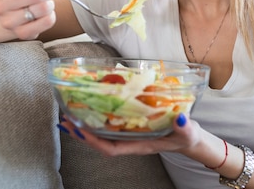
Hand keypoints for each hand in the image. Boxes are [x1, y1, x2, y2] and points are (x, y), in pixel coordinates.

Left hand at [57, 114, 203, 157]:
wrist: (189, 137)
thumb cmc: (187, 137)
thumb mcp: (187, 132)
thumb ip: (184, 127)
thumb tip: (180, 118)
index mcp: (139, 145)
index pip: (111, 148)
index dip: (93, 141)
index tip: (79, 130)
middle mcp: (131, 140)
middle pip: (100, 141)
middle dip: (82, 133)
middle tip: (64, 120)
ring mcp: (130, 133)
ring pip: (103, 132)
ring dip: (86, 124)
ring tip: (70, 113)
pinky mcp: (132, 124)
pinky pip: (110, 123)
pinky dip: (98, 116)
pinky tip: (91, 106)